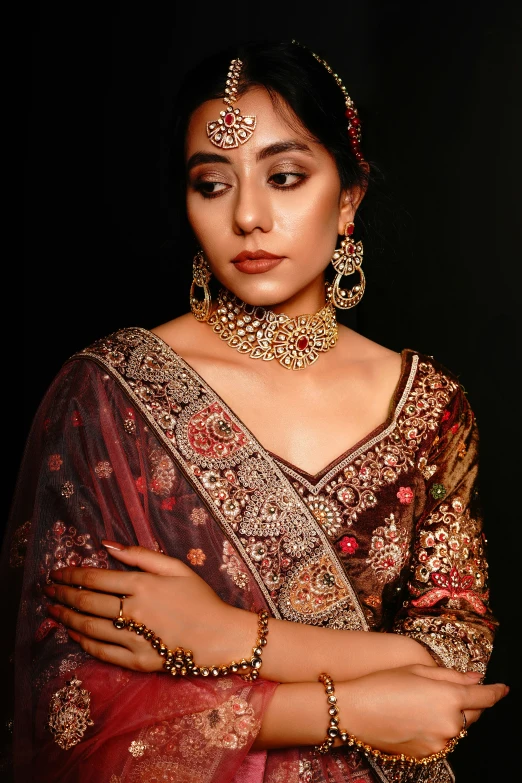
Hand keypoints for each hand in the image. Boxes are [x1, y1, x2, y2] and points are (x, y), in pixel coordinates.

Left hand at [44, 542, 256, 672]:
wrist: (222, 636)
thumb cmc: (201, 598)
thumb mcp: (176, 567)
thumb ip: (140, 554)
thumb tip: (106, 544)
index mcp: (142, 584)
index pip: (95, 578)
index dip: (71, 575)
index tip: (57, 573)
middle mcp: (134, 610)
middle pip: (87, 602)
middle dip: (63, 594)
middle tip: (47, 590)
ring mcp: (134, 638)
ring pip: (89, 627)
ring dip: (68, 617)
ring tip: (54, 610)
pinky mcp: (138, 661)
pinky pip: (102, 652)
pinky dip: (84, 642)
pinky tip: (74, 634)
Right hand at [337, 664, 508, 758]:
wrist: (355, 712)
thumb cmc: (383, 684)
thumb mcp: (417, 670)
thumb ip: (451, 676)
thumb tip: (476, 679)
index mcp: (449, 697)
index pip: (484, 697)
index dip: (496, 692)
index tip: (503, 689)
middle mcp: (449, 723)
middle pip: (474, 714)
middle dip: (470, 703)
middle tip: (453, 691)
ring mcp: (440, 742)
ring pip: (458, 729)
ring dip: (452, 717)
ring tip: (427, 704)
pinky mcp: (428, 754)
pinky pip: (443, 740)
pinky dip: (439, 730)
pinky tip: (419, 718)